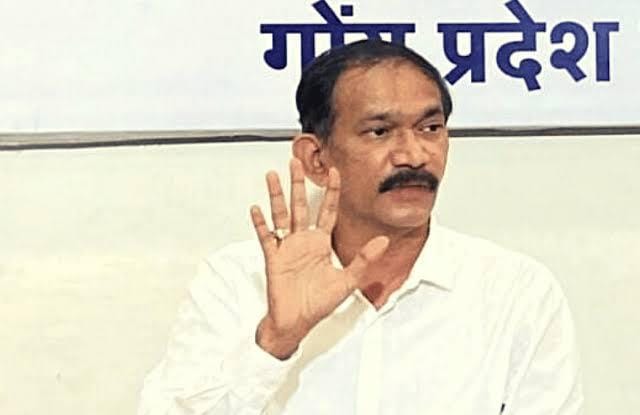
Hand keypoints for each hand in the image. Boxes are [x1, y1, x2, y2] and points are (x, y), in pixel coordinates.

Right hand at [250, 158, 388, 358]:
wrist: (296, 322)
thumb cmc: (319, 304)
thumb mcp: (347, 281)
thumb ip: (364, 260)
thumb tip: (384, 241)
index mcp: (321, 243)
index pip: (327, 211)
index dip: (331, 192)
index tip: (334, 171)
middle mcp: (303, 241)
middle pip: (300, 206)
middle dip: (298, 184)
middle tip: (295, 162)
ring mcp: (287, 248)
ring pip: (281, 215)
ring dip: (276, 196)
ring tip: (272, 175)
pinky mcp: (274, 258)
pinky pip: (267, 237)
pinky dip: (261, 224)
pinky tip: (257, 209)